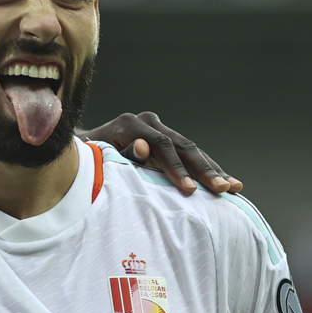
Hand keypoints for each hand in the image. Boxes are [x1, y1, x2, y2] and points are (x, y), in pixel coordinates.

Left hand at [81, 111, 240, 193]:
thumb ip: (121, 154)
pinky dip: (209, 169)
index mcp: (129, 124)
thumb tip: (143, 148)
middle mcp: (147, 122)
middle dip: (204, 170)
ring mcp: (159, 129)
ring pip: (192, 150)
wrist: (77, 150)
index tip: (190, 190)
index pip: (161, 145)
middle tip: (222, 189)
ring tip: (233, 188)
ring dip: (213, 170)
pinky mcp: (166, 140)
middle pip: (182, 146)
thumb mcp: (95, 158)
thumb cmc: (83, 160)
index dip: (176, 168)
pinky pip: (191, 155)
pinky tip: (229, 182)